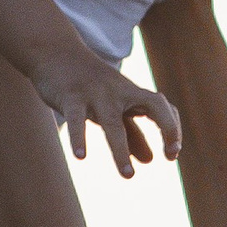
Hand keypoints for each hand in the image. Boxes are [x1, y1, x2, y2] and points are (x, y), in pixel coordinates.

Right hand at [26, 45, 182, 177]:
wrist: (54, 50)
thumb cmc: (88, 83)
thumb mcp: (113, 106)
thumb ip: (132, 133)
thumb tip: (149, 161)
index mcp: (131, 93)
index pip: (162, 107)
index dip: (172, 128)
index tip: (172, 154)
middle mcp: (119, 91)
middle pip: (151, 106)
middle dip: (166, 128)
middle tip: (170, 157)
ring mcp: (96, 92)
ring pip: (112, 122)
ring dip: (121, 150)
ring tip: (128, 175)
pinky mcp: (71, 96)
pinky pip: (76, 119)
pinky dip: (79, 138)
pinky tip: (81, 157)